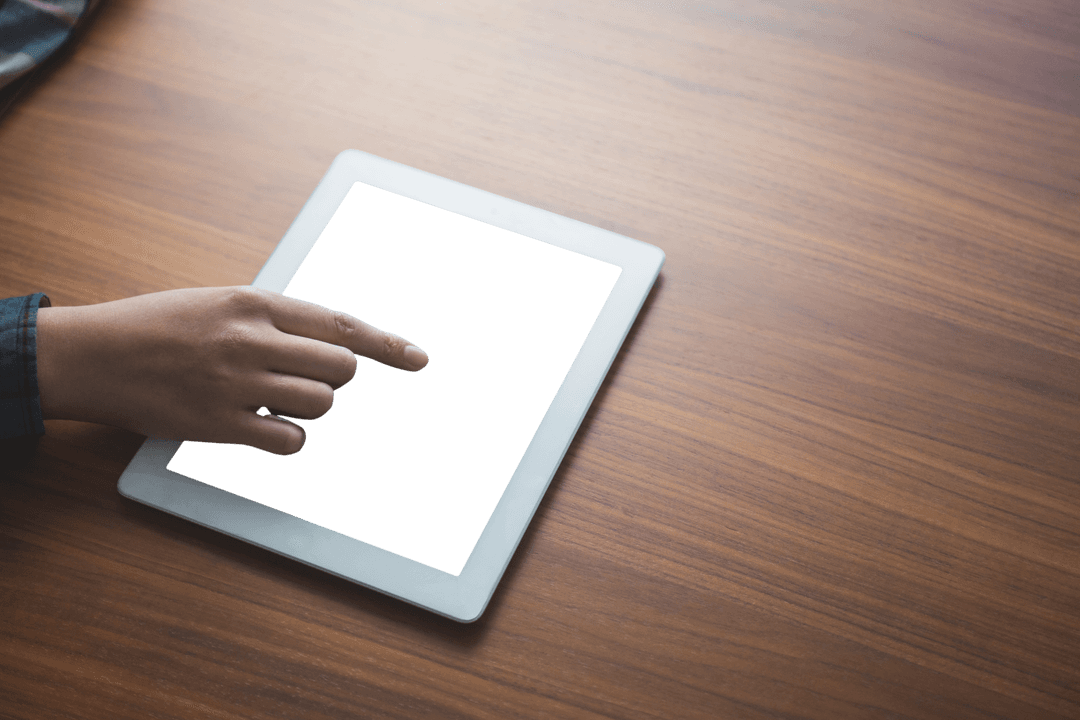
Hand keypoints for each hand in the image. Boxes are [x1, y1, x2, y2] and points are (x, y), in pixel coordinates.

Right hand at [35, 286, 428, 454]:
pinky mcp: (219, 423)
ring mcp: (237, 382)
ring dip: (308, 409)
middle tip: (302, 380)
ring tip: (273, 401)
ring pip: (320, 404)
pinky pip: (288, 441)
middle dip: (333, 379)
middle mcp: (252, 339)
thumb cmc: (160, 326)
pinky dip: (287, 439)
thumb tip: (329, 344)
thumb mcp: (220, 302)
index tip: (419, 360)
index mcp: (256, 303)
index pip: (340, 324)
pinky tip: (263, 428)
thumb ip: (274, 319)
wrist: (94, 354)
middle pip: (340, 368)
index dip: (387, 345)